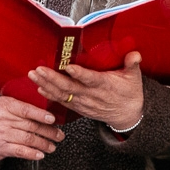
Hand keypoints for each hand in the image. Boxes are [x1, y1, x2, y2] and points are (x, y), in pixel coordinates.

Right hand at [0, 96, 65, 161]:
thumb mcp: (5, 105)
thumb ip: (22, 106)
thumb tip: (48, 113)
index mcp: (5, 105)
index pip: (26, 109)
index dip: (41, 115)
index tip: (53, 119)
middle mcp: (1, 119)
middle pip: (30, 126)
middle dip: (48, 132)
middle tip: (59, 135)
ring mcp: (0, 134)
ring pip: (27, 139)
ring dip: (43, 144)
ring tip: (52, 146)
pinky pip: (19, 151)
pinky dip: (32, 154)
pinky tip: (41, 154)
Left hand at [30, 51, 145, 130]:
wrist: (127, 114)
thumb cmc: (129, 93)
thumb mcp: (135, 78)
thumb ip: (132, 64)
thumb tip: (134, 54)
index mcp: (105, 85)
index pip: (90, 80)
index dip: (79, 74)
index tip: (68, 67)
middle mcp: (91, 95)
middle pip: (69, 88)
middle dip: (52, 78)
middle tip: (39, 69)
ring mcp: (83, 103)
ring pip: (62, 95)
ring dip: (46, 85)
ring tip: (34, 75)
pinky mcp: (79, 108)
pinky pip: (62, 102)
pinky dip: (50, 95)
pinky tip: (40, 88)